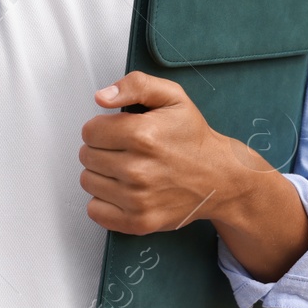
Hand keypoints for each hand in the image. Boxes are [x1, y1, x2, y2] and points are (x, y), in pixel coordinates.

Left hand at [79, 72, 232, 235]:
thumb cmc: (193, 139)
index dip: (102, 128)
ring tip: (126, 168)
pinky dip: (104, 201)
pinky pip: (96, 210)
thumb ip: (135, 85)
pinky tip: (123, 190)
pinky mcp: (139, 222)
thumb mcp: (172, 96)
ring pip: (88, 182)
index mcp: (143, 135)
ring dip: (102, 174)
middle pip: (87, 156)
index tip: (118, 131)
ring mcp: (138, 199)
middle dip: (101, 149)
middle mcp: (138, 170)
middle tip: (125, 150)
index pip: (89, 131)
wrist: (220, 178)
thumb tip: (102, 97)